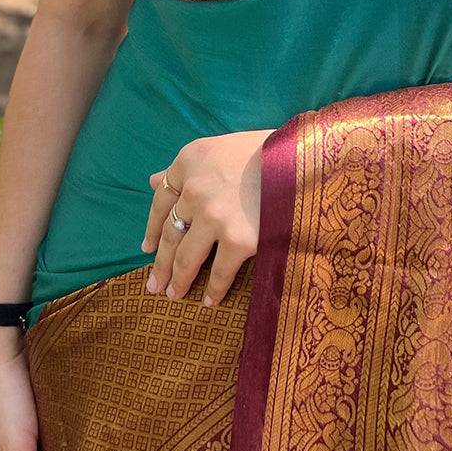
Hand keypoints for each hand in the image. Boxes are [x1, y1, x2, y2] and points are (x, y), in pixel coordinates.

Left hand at [142, 128, 274, 306]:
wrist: (304, 161)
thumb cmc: (267, 151)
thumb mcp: (221, 149)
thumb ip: (189, 168)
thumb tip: (154, 181)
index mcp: (189, 161)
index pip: (161, 200)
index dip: (152, 227)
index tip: (147, 248)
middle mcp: (194, 188)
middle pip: (170, 233)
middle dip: (161, 263)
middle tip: (154, 284)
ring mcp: (214, 216)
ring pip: (187, 257)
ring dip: (178, 280)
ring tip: (174, 295)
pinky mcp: (238, 240)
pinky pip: (220, 272)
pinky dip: (213, 290)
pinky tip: (209, 301)